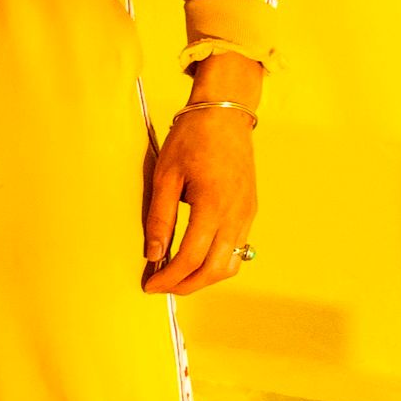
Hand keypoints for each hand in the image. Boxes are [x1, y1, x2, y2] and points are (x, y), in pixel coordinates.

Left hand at [141, 58, 260, 294]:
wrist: (224, 114)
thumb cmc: (192, 138)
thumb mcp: (165, 175)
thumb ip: (160, 218)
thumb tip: (153, 254)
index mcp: (213, 206)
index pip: (191, 258)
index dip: (169, 277)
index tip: (149, 285)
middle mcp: (236, 215)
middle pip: (214, 270)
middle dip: (186, 285)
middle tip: (161, 287)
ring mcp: (247, 215)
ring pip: (230, 264)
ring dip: (204, 278)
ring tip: (177, 276)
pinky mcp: (250, 211)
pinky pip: (238, 249)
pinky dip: (218, 263)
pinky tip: (197, 258)